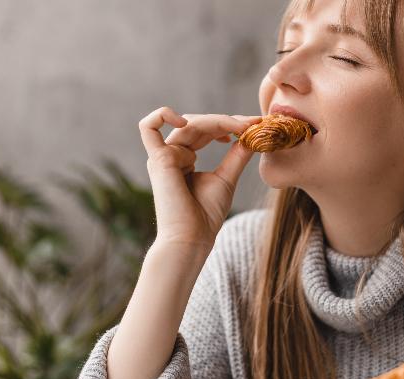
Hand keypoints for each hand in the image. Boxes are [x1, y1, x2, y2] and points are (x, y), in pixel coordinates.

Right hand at [138, 106, 261, 249]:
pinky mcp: (159, 160)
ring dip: (218, 121)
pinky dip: (163, 114)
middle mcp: (171, 154)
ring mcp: (163, 156)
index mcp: (184, 158)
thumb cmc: (206, 216)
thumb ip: (236, 155)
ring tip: (241, 128)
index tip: (255, 125)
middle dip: (228, 121)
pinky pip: (149, 126)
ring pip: (189, 123)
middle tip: (253, 124)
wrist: (193, 239)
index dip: (229, 124)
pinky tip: (187, 121)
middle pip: (199, 123)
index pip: (205, 130)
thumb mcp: (227, 178)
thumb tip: (250, 135)